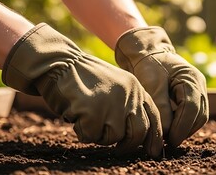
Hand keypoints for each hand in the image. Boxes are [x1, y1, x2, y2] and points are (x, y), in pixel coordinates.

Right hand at [2, 23, 162, 156]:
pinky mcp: (94, 111)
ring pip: (114, 137)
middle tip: (117, 148)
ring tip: (88, 118)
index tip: (153, 151)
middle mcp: (129, 95)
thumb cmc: (86, 78)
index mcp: (136, 88)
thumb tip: (141, 136)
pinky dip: (82, 132)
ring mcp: (113, 103)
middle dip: (128, 145)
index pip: (153, 117)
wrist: (61, 64)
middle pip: (139, 132)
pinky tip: (77, 116)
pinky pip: (92, 136)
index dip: (154, 137)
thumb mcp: (116, 86)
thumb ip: (129, 104)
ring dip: (99, 135)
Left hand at [115, 26, 208, 146]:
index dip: (182, 127)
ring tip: (168, 137)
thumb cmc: (149, 66)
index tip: (169, 140)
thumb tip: (166, 132)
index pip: (192, 108)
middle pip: (200, 115)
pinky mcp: (193, 97)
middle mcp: (199, 85)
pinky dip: (184, 125)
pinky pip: (193, 116)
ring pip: (199, 117)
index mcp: (191, 78)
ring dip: (185, 130)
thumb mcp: (152, 84)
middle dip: (184, 131)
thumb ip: (161, 107)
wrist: (149, 54)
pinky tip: (171, 129)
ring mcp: (199, 91)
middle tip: (167, 142)